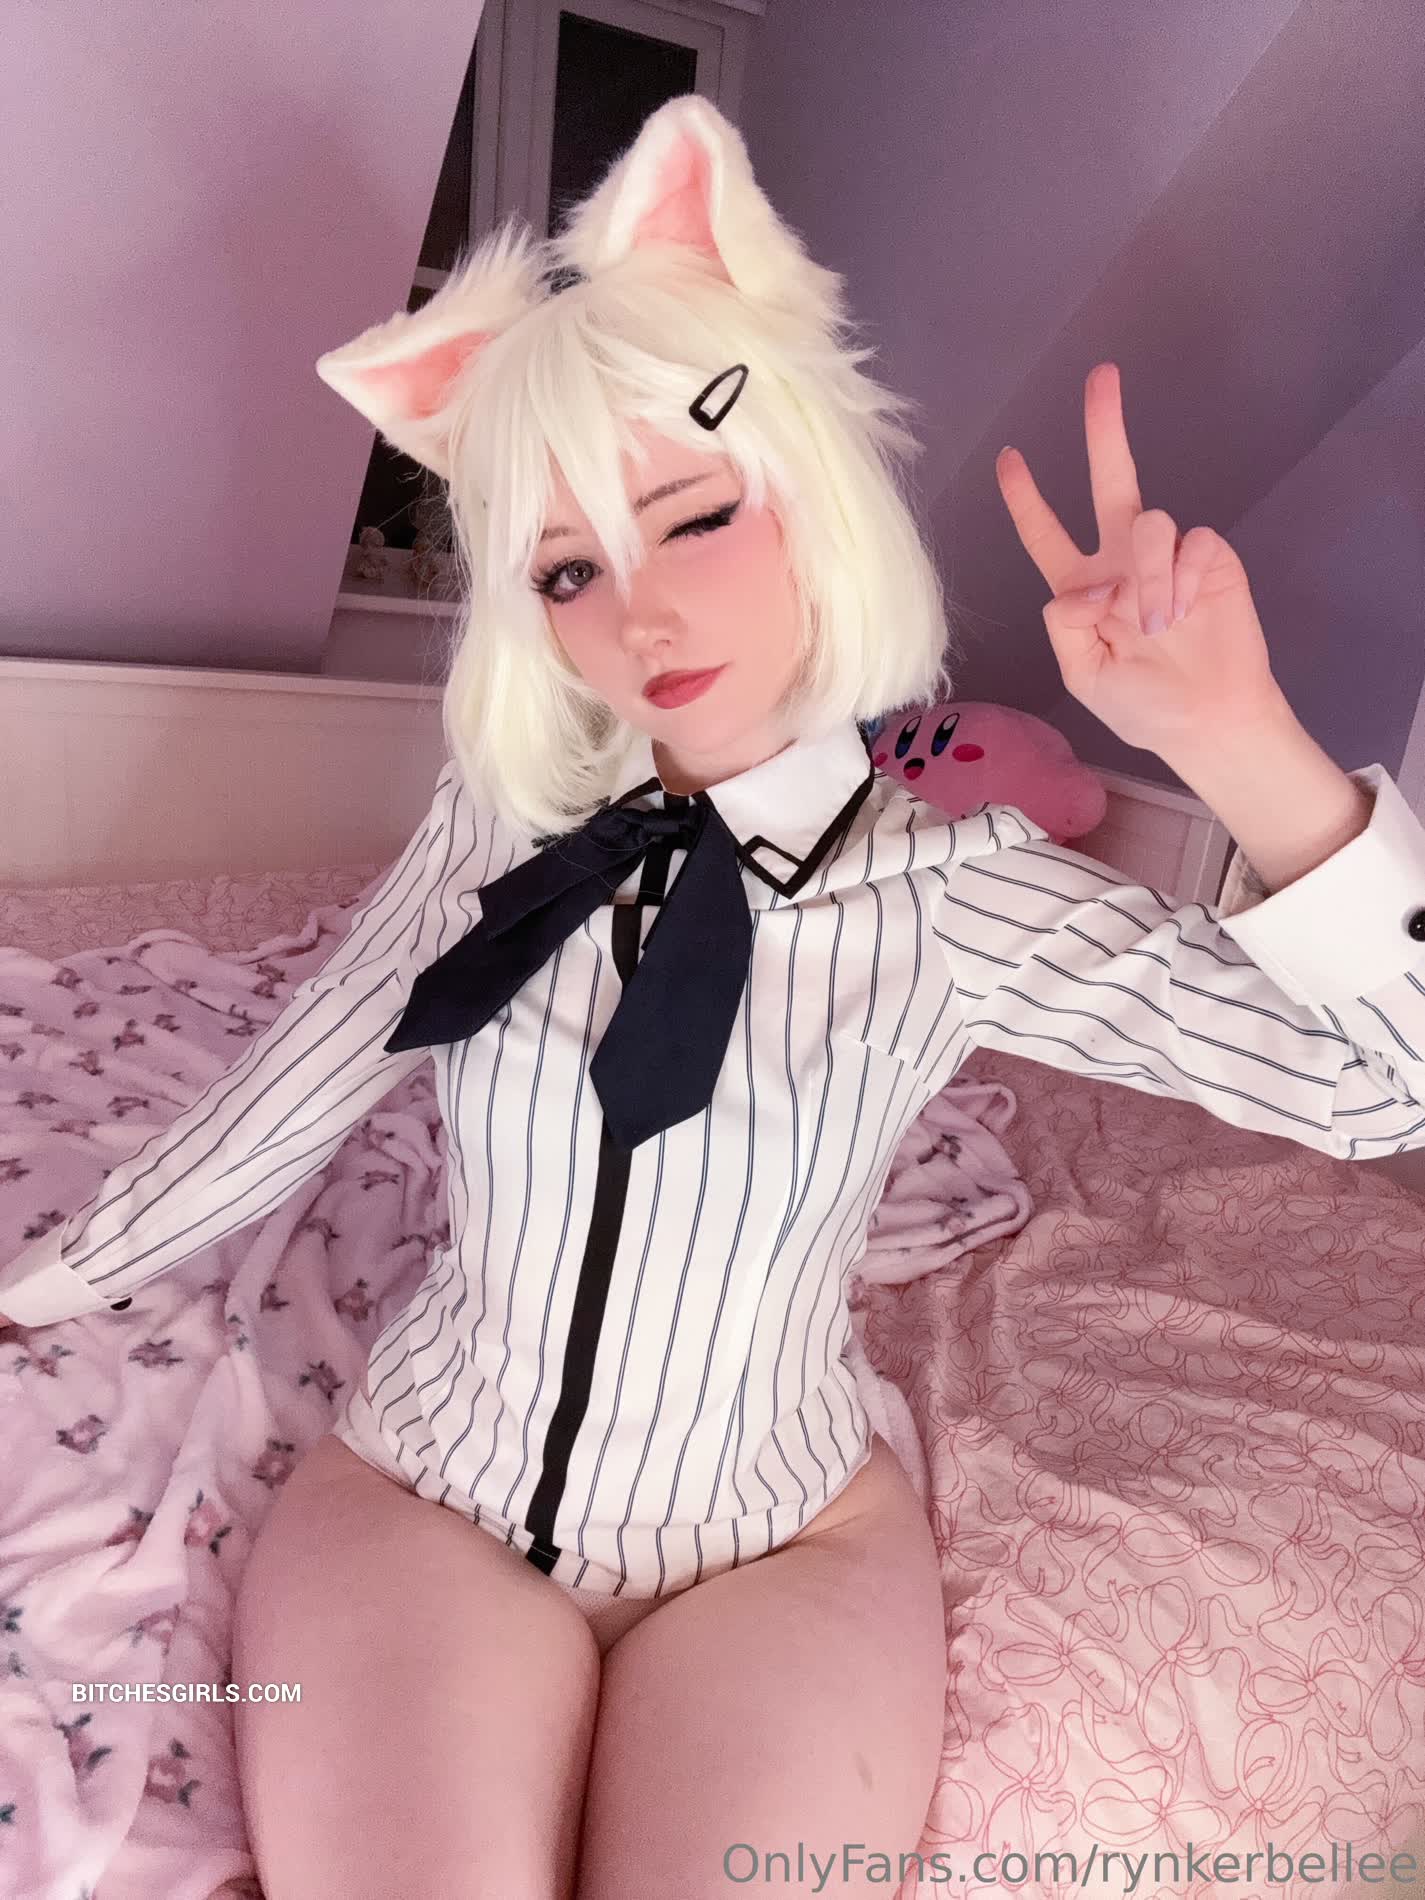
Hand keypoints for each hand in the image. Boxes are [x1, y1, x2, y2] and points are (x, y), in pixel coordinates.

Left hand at [995, 362, 1289, 757]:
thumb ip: (1065, 622)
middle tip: (1101, 376)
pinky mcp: (1209, 558)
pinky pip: (1191, 540)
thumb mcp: (1081, 673)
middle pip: (1110, 480)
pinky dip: (1184, 577)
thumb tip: (1095, 580)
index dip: (1026, 499)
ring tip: (1159, 623)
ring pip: (1148, 521)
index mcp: (1081, 587)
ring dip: (1149, 573)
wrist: (1207, 719)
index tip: (1008, 458)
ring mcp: (1166, 555)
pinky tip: (1189, 612)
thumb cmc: (1141, 705)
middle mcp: (1122, 560)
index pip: (1046, 534)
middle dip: (1104, 428)